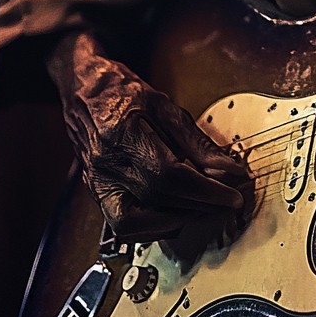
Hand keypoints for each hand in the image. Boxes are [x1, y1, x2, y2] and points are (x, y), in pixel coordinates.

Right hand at [48, 32, 254, 241]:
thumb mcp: (165, 105)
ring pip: (134, 224)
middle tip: (227, 202)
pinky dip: (154, 226)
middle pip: (157, 199)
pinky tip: (176, 212)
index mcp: (122, 134)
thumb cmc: (122, 91)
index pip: (169, 175)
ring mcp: (97, 183)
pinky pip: (123, 225)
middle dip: (200, 206)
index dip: (205, 190)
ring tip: (204, 208)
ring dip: (176, 220)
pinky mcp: (97, 193)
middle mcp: (104, 164)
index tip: (232, 195)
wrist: (83, 91)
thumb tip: (228, 169)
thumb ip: (197, 141)